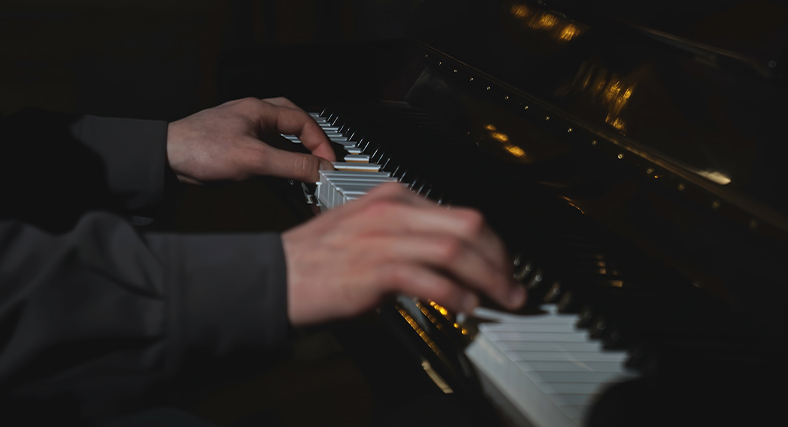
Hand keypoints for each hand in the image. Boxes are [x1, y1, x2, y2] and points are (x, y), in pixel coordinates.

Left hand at [167, 97, 336, 183]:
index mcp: (260, 110)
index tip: (327, 164)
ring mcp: (243, 130)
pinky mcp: (235, 146)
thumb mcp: (254, 159)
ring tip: (305, 169)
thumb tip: (321, 169)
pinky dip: (278, 160)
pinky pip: (265, 149)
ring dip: (294, 151)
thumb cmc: (200, 149)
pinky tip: (280, 175)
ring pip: (279, 136)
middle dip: (311, 140)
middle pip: (294, 122)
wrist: (164, 159)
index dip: (320, 142)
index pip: (303, 121)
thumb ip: (291, 165)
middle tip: (322, 159)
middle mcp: (253, 116)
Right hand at [281, 182, 526, 326]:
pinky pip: (427, 277)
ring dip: (487, 278)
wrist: (274, 276)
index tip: (504, 266)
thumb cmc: (318, 260)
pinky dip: (454, 293)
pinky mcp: (372, 267)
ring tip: (500, 299)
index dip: (492, 243)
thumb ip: (408, 236)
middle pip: (468, 226)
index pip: (461, 213)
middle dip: (499, 259)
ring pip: (455, 250)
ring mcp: (383, 237)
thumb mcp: (368, 230)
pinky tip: (465, 306)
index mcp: (395, 197)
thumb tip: (452, 260)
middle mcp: (392, 210)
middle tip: (513, 286)